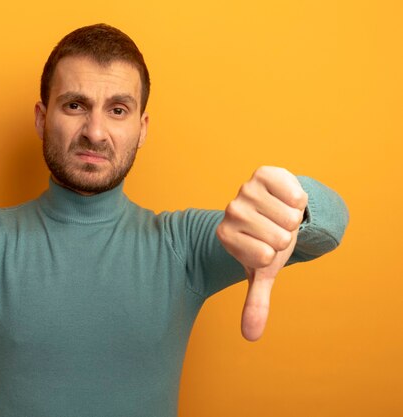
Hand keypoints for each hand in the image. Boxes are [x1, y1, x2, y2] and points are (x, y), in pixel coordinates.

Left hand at [216, 166, 307, 340]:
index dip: (274, 255)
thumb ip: (255, 302)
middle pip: (278, 238)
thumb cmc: (268, 241)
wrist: (276, 208)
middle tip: (275, 230)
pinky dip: (297, 199)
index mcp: (225, 237)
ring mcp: (244, 191)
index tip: (266, 247)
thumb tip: (250, 336)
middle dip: (286, 237)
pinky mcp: (263, 174)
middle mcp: (230, 212)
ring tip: (280, 215)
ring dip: (292, 217)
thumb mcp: (263, 271)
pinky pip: (293, 193)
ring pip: (288, 216)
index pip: (264, 257)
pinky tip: (285, 198)